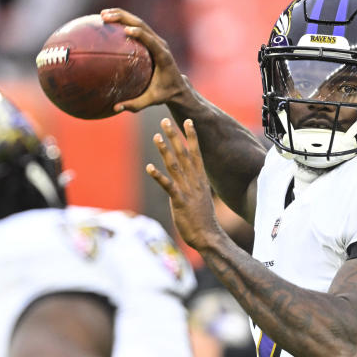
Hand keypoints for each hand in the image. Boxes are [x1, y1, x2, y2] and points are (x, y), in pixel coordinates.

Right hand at [100, 8, 188, 112]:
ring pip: (138, 22)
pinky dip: (122, 22)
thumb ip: (135, 104)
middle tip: (105, 17)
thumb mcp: (152, 100)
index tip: (126, 31)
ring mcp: (156, 40)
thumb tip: (116, 108)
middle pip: (142, 25)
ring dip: (121, 16)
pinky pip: (136, 28)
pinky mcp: (151, 40)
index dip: (140, 34)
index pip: (151, 42)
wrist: (179, 86)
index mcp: (163, 56)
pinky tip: (107, 23)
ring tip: (102, 15)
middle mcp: (160, 45)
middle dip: (123, 18)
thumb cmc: (165, 93)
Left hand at [146, 118, 223, 251]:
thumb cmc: (203, 218)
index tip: (188, 121)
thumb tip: (190, 177)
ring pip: (175, 166)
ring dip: (165, 150)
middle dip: (175, 136)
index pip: (196, 152)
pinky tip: (149, 167)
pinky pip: (168, 186)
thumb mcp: (200, 196)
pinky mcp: (179, 202)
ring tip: (156, 136)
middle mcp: (194, 181)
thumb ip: (194, 184)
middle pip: (184, 154)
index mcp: (200, 178)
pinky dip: (158, 176)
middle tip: (165, 121)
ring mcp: (187, 190)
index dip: (191, 136)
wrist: (208, 235)